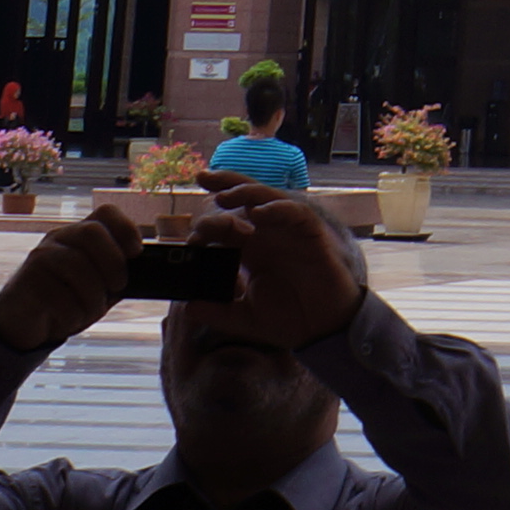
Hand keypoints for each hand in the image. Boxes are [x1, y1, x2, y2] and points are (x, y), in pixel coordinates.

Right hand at [0, 202, 145, 352]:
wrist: (24, 324)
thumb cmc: (68, 301)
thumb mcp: (98, 287)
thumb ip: (118, 275)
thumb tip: (149, 273)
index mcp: (80, 234)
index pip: (106, 212)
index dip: (126, 228)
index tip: (136, 253)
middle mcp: (59, 238)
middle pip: (92, 232)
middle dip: (112, 263)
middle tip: (117, 287)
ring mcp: (39, 258)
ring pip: (77, 266)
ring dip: (93, 297)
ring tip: (90, 311)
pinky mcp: (25, 282)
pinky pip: (58, 296)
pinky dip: (72, 314)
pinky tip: (68, 320)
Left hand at [183, 182, 360, 350]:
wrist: (321, 329)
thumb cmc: (288, 319)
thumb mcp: (243, 317)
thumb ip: (216, 310)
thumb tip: (187, 305)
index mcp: (251, 249)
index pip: (226, 223)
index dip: (207, 224)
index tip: (192, 240)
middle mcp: (268, 235)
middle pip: (245, 199)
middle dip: (224, 186)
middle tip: (202, 179)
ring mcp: (289, 232)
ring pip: (267, 198)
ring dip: (246, 192)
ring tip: (224, 196)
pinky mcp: (311, 235)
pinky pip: (296, 213)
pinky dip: (278, 208)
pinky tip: (259, 213)